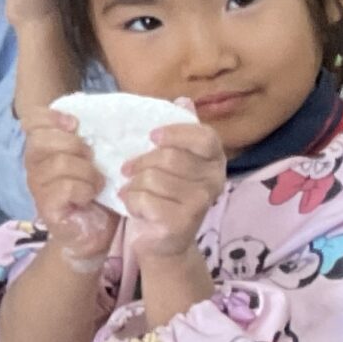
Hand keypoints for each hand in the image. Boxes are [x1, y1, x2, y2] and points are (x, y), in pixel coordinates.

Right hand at [22, 106, 120, 262]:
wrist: (94, 234)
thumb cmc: (96, 192)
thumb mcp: (94, 159)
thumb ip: (89, 136)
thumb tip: (95, 111)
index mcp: (43, 148)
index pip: (32, 120)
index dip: (51, 116)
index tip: (75, 124)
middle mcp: (33, 165)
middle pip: (42, 139)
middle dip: (74, 145)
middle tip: (93, 160)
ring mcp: (37, 188)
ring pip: (59, 163)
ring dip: (87, 171)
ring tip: (98, 182)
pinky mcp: (46, 207)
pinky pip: (66, 187)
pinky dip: (86, 189)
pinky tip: (91, 196)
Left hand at [117, 121, 227, 261]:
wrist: (164, 241)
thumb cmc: (165, 195)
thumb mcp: (171, 162)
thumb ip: (178, 133)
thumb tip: (183, 100)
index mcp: (215, 161)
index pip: (205, 138)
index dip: (177, 133)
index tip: (152, 136)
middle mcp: (215, 181)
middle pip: (170, 157)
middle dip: (141, 162)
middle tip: (127, 169)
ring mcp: (200, 203)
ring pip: (153, 178)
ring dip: (134, 184)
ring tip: (133, 189)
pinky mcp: (181, 223)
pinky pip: (144, 199)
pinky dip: (131, 201)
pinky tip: (135, 206)